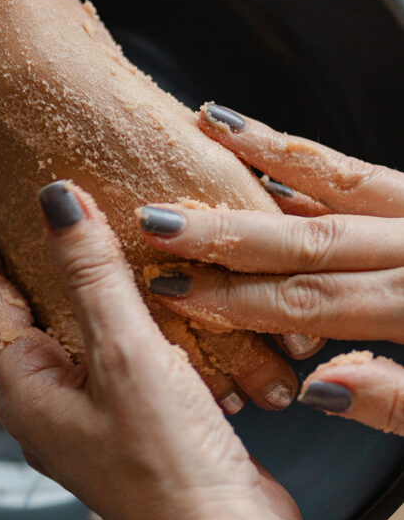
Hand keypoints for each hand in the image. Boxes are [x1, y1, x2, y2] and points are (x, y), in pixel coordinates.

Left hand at [0, 179, 359, 519]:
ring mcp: (84, 417)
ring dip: (61, 278)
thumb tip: (56, 201)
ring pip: (61, 328)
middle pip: (13, 310)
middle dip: (6, 253)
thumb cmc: (170, 466)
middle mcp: (45, 405)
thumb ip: (91, 275)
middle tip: (0, 197)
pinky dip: (106, 309)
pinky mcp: (126, 422)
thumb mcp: (127, 356)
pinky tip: (129, 289)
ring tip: (63, 230)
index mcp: (26, 392)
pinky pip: (102, 349)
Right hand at [136, 101, 403, 433]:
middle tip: (156, 221)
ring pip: (335, 183)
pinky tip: (263, 137)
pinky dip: (310, 154)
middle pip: (310, 238)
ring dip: (262, 161)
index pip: (316, 303)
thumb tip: (321, 387)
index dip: (241, 300)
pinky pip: (363, 170)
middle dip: (227, 232)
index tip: (177, 293)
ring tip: (202, 132)